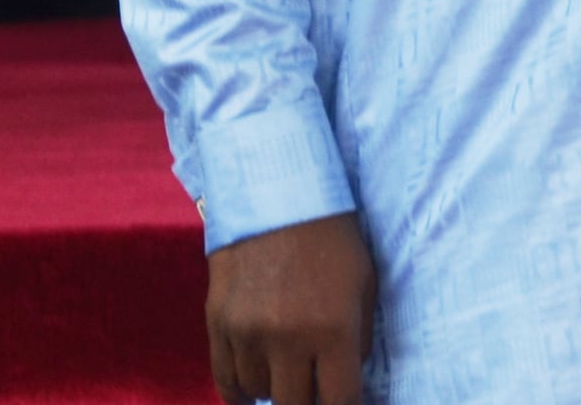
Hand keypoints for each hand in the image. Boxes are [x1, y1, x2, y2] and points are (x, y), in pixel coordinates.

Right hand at [205, 211, 374, 404]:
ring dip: (276, 391)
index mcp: (333, 329)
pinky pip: (225, 380)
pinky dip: (242, 390)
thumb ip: (358, 340)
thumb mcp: (363, 286)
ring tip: (291, 375)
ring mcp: (247, 334)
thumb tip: (349, 382)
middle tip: (318, 390)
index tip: (347, 403)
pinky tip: (256, 387)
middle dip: (310, 403)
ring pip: (258, 394)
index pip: (340, 400)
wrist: (276, 196)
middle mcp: (287, 339)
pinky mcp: (217, 325)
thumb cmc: (333, 240)